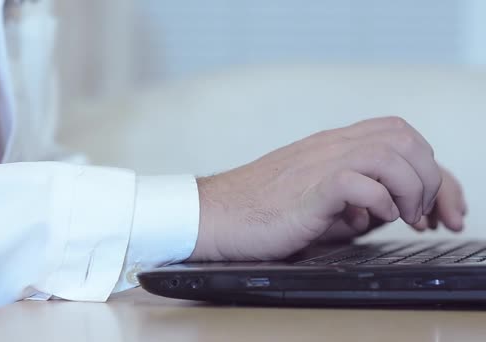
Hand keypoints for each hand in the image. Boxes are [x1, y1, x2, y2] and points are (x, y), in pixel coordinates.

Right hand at [188, 117, 466, 261]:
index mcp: (332, 146)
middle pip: (405, 138)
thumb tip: (381, 211)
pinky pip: (360, 181)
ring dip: (411, 189)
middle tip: (425, 216)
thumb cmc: (257, 211)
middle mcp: (330, 147)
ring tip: (401, 218)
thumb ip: (350, 199)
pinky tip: (365, 219)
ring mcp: (319, 163)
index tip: (435, 207)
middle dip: (431, 179)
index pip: (400, 136)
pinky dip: (378, 202)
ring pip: (392, 152)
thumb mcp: (314, 199)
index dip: (430, 170)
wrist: (215, 216)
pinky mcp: (309, 188)